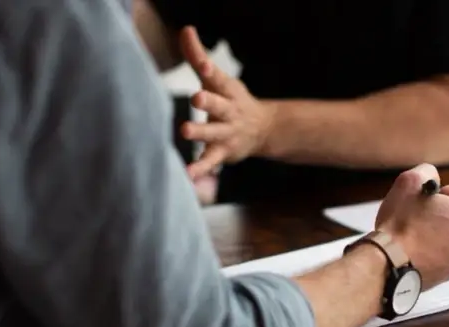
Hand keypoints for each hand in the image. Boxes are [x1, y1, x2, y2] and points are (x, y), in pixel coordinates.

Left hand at [178, 26, 275, 178]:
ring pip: (213, 133)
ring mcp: (227, 133)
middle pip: (219, 105)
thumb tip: (185, 29)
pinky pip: (211, 161)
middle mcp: (229, 111)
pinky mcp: (223, 153)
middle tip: (197, 97)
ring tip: (186, 131)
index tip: (203, 65)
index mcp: (227, 91)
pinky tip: (188, 174)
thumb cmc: (230, 99)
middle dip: (209, 101)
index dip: (210, 70)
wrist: (263, 129)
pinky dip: (200, 168)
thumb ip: (197, 55)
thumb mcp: (217, 78)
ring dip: (201, 132)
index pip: (218, 78)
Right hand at [375, 164, 448, 289]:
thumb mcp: (408, 183)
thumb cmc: (400, 225)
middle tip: (426, 213)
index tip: (440, 195)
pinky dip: (439, 249)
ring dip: (446, 231)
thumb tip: (433, 179)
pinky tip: (418, 247)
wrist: (387, 265)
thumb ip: (428, 172)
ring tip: (419, 231)